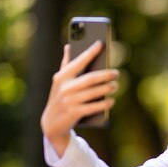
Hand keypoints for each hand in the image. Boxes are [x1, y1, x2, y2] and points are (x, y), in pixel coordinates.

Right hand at [41, 41, 118, 156]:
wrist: (51, 123)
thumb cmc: (59, 97)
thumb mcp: (59, 82)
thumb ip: (66, 64)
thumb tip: (69, 46)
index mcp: (62, 77)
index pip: (78, 62)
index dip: (90, 52)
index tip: (100, 44)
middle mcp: (65, 88)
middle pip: (90, 78)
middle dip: (105, 75)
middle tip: (116, 73)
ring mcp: (69, 101)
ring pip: (94, 92)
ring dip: (107, 88)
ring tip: (115, 85)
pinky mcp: (74, 113)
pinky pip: (94, 107)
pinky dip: (104, 103)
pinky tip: (111, 100)